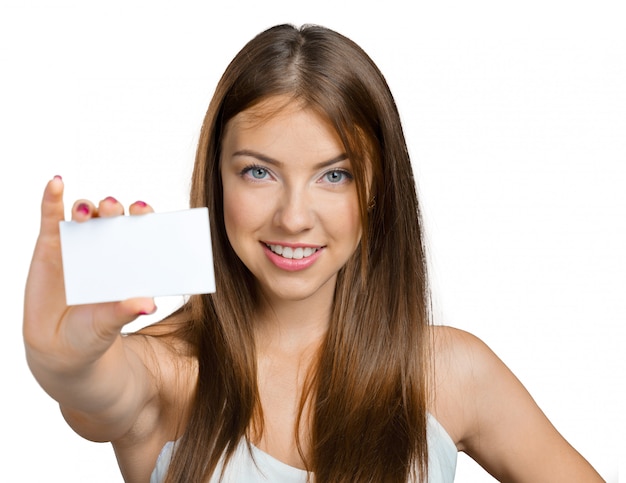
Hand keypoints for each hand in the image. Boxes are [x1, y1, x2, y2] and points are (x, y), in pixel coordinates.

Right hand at [24, 177, 156, 381]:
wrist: (59, 347)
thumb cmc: (94, 332)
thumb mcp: (109, 324)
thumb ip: (125, 312)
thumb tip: (148, 305)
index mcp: (129, 259)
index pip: (140, 230)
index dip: (143, 217)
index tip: (144, 211)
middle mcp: (107, 246)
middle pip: (113, 218)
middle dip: (115, 209)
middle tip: (115, 209)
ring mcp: (78, 243)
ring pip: (84, 214)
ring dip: (86, 207)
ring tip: (85, 212)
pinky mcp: (50, 245)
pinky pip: (51, 216)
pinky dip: (52, 198)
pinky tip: (56, 184)